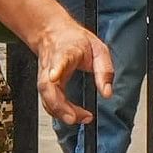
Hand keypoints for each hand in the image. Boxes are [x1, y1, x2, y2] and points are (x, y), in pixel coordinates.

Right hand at [32, 13, 114, 127]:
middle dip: (59, 105)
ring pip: (46, 98)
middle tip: (75, 117)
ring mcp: (45, 76)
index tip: (54, 77)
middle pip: (47, 87)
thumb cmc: (75, 41)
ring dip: (61, 113)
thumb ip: (105, 70)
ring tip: (80, 119)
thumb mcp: (98, 49)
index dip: (55, 69)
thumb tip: (107, 93)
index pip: (58, 61)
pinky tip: (73, 116)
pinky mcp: (45, 85)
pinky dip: (60, 113)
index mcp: (65, 52)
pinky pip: (48, 102)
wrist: (53, 33)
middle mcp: (51, 65)